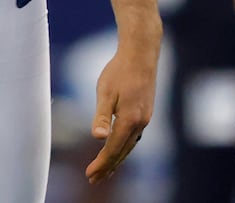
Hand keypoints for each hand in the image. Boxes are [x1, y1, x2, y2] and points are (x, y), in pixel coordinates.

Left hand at [85, 33, 157, 183]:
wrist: (141, 54)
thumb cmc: (119, 71)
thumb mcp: (106, 91)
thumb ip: (102, 116)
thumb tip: (98, 138)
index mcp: (129, 121)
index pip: (112, 149)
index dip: (101, 164)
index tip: (89, 175)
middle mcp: (140, 123)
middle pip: (122, 152)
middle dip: (108, 167)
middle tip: (93, 180)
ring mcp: (145, 119)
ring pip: (129, 146)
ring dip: (117, 159)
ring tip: (105, 170)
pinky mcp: (145, 112)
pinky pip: (134, 137)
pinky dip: (124, 147)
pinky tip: (119, 148)